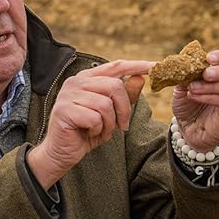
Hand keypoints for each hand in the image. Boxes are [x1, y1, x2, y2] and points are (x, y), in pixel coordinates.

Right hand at [27, 59, 154, 187]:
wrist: (61, 152)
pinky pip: (95, 118)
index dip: (137, 65)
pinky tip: (89, 133)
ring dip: (109, 123)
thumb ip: (124, 95)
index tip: (156, 66)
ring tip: (101, 131)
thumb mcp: (111, 114)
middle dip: (124, 109)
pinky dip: (98, 129)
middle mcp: (75, 82)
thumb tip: (140, 78)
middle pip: (114, 86)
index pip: (115, 66)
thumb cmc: (86, 131)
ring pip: (105, 104)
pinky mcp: (64, 110)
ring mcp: (67, 95)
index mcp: (86, 78)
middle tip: (122, 126)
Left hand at [172, 47, 218, 151]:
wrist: (189, 126)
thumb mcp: (182, 85)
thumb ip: (184, 74)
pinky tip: (195, 96)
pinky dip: (210, 97)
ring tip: (192, 88)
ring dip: (212, 86)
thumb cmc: (188, 102)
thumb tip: (181, 62)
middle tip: (206, 73)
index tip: (208, 58)